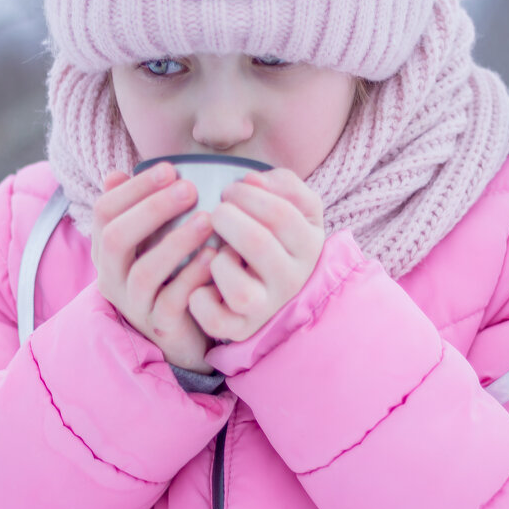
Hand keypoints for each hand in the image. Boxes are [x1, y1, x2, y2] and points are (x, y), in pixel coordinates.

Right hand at [91, 162, 218, 372]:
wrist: (185, 335)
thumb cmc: (170, 276)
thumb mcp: (152, 241)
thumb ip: (140, 210)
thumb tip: (116, 174)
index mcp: (108, 251)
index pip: (104, 212)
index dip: (134, 189)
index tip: (169, 168)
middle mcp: (113, 277)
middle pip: (115, 239)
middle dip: (152, 209)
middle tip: (188, 188)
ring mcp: (134, 305)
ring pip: (143, 273)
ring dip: (175, 242)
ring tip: (208, 221)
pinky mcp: (160, 328)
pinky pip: (170, 303)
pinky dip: (192, 277)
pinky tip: (213, 257)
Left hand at [189, 169, 324, 342]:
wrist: (283, 292)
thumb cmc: (281, 240)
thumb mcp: (297, 208)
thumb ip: (283, 185)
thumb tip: (252, 179)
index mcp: (309, 246)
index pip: (280, 213)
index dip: (247, 195)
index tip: (230, 191)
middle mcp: (291, 281)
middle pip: (257, 242)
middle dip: (227, 218)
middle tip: (217, 213)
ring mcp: (265, 308)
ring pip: (239, 288)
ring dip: (219, 261)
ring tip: (219, 254)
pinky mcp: (240, 329)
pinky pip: (215, 321)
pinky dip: (200, 300)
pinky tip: (202, 283)